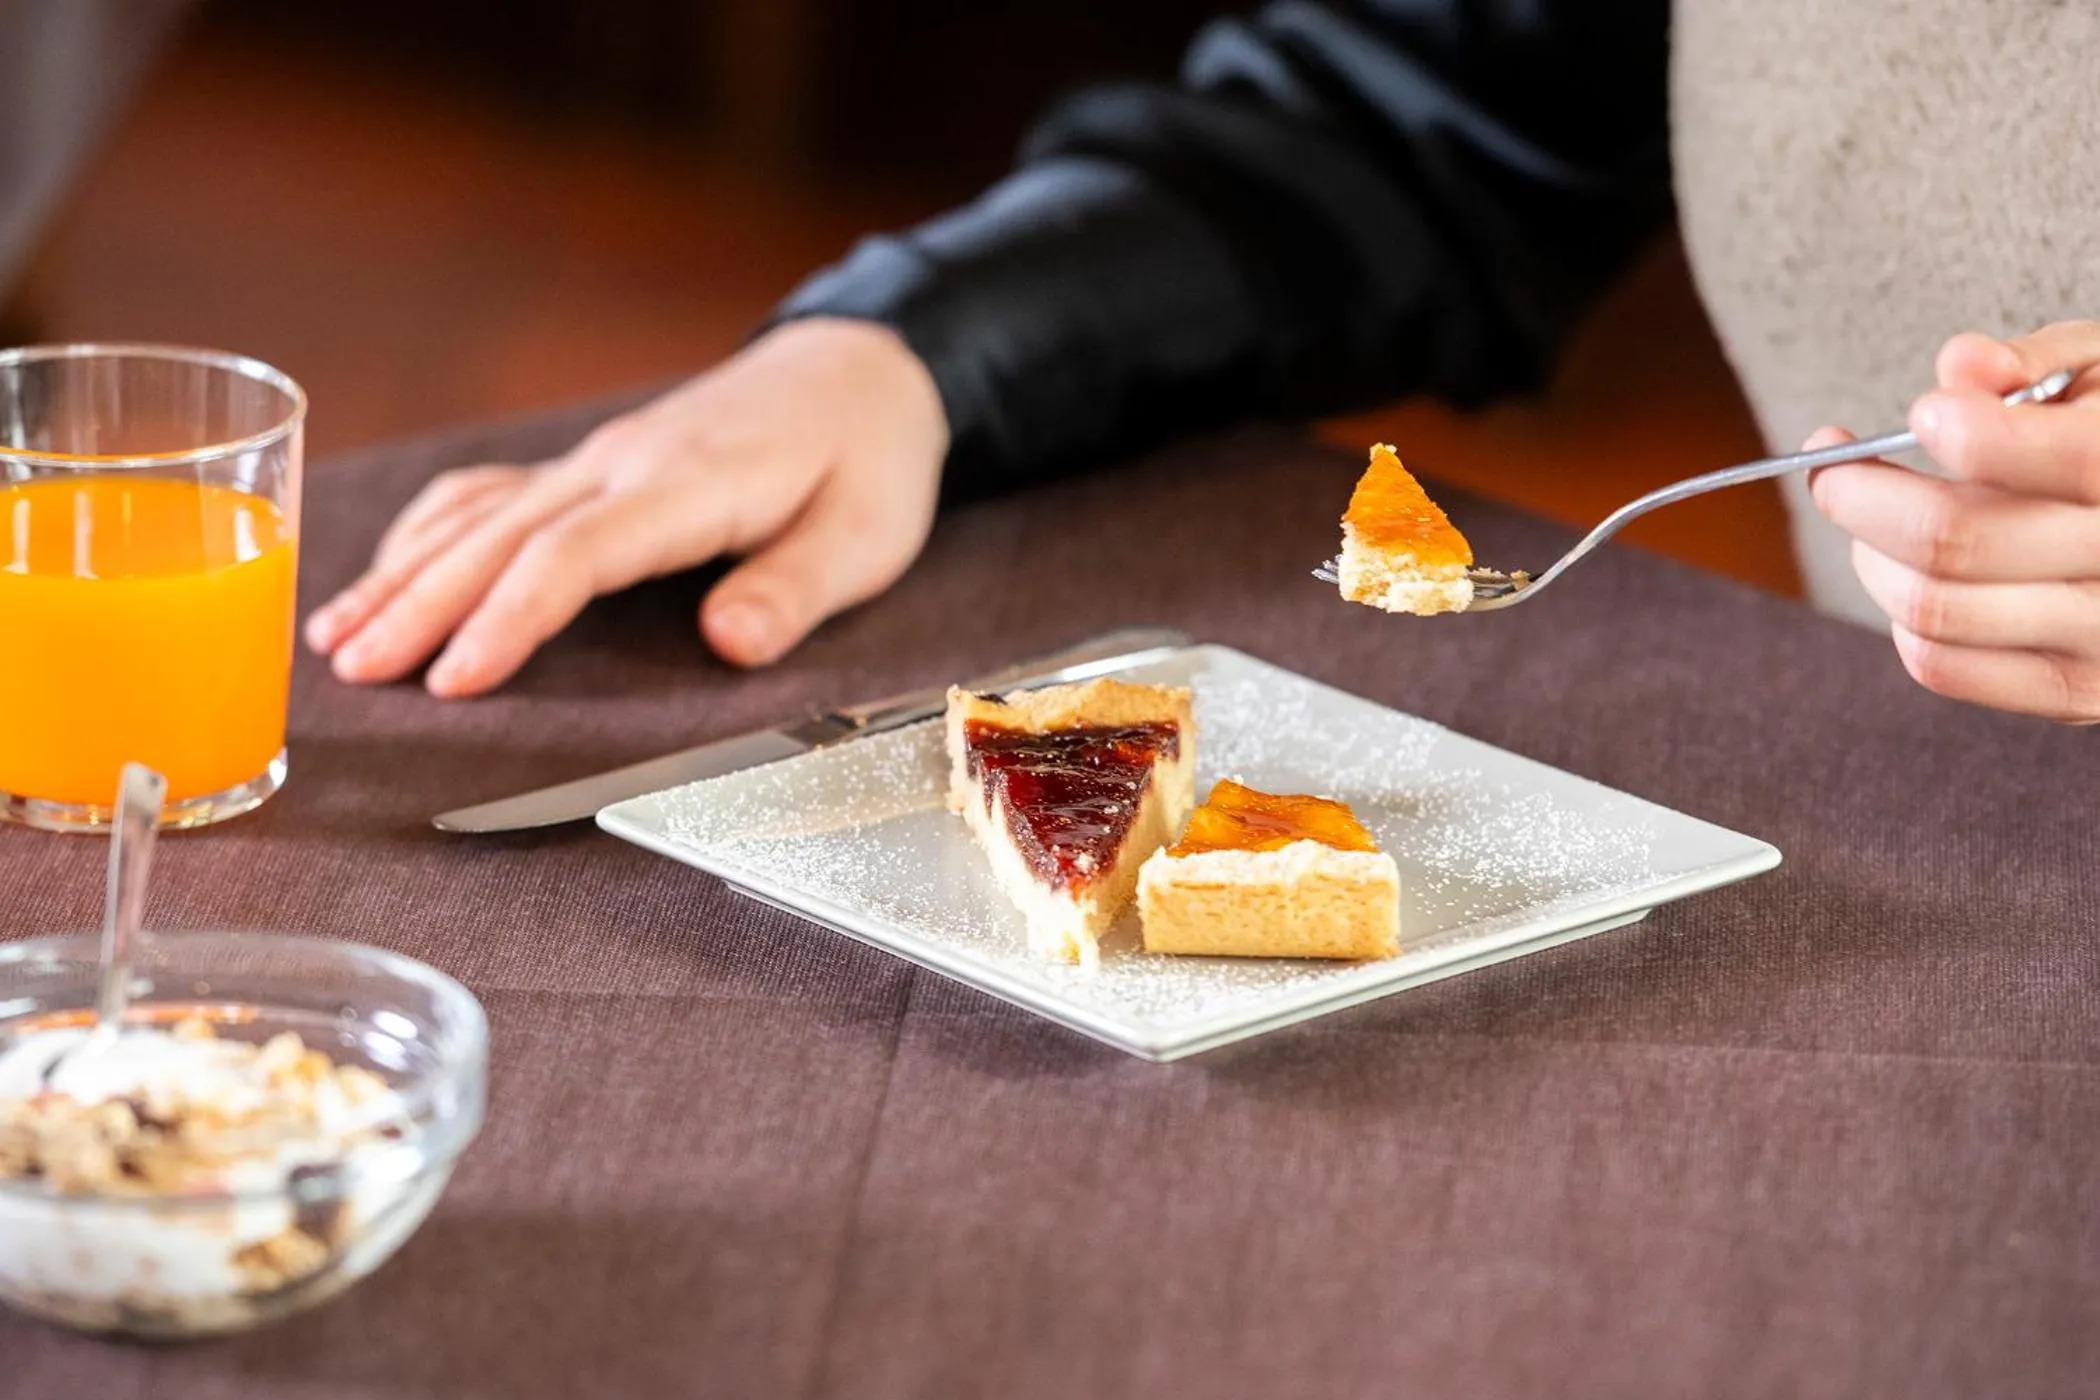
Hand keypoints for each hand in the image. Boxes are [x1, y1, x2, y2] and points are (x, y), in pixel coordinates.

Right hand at [305, 318, 948, 696]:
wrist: (857, 371)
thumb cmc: (866, 461)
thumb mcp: (864, 535)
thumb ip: (796, 589)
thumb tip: (729, 642)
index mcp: (688, 484)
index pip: (576, 553)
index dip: (509, 617)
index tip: (455, 680)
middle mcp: (623, 463)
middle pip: (500, 534)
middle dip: (419, 604)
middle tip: (355, 672)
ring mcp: (600, 458)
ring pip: (479, 511)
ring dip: (403, 571)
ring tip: (335, 636)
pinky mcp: (593, 462)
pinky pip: (492, 491)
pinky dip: (430, 532)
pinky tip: (389, 573)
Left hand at [1807, 321, 2099, 722]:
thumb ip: (2031, 363)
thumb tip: (1961, 366)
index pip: (2043, 457)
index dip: (1958, 430)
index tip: (1921, 416)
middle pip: (1951, 540)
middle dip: (1862, 497)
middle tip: (1836, 471)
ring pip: (1931, 609)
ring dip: (1870, 559)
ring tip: (1871, 520)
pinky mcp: (2073, 692)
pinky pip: (1941, 665)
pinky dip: (1900, 617)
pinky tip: (1914, 574)